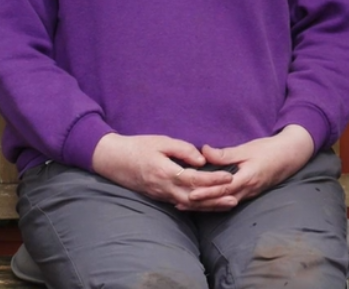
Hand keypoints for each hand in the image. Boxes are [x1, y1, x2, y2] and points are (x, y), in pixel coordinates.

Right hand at [91, 133, 234, 209]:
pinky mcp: (159, 197)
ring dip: (209, 206)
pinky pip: (181, 204)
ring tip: (227, 205)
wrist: (113, 160)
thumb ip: (183, 149)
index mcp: (165, 172)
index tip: (229, 176)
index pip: (195, 179)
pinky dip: (197, 206)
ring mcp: (161, 195)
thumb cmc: (138, 146)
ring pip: (189, 204)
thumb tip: (202, 160)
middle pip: (195, 197)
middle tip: (235, 198)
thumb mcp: (161, 141)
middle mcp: (164, 188)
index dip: (213, 179)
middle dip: (216, 199)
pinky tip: (207, 205)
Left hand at [185, 125, 314, 209]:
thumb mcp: (247, 149)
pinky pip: (229, 201)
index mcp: (247, 178)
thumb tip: (204, 151)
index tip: (190, 194)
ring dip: (206, 205)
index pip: (223, 189)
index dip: (206, 193)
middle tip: (180, 203)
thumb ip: (225, 153)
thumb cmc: (268, 150)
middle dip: (200, 204)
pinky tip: (205, 202)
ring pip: (223, 203)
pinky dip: (215, 202)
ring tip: (186, 205)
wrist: (290, 156)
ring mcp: (248, 194)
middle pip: (220, 201)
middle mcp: (247, 190)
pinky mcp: (249, 193)